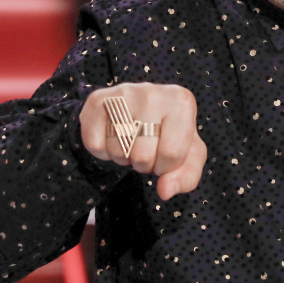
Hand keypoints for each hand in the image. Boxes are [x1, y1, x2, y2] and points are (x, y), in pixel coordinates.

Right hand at [79, 83, 206, 199]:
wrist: (138, 111)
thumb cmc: (169, 134)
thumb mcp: (188, 155)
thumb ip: (186, 177)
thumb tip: (165, 190)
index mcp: (182, 101)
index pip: (172, 154)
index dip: (165, 166)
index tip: (163, 154)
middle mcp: (153, 92)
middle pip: (143, 156)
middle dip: (144, 164)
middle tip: (145, 149)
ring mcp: (123, 93)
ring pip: (119, 151)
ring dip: (123, 158)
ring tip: (130, 143)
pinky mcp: (97, 99)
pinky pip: (95, 144)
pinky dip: (102, 152)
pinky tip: (112, 138)